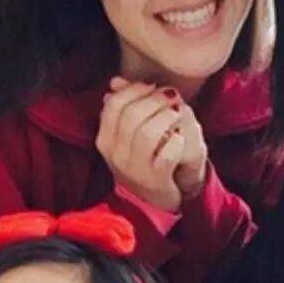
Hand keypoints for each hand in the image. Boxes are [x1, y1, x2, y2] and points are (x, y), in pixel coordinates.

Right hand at [108, 77, 207, 200]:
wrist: (151, 200)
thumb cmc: (140, 161)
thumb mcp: (125, 136)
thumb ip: (122, 107)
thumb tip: (116, 82)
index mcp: (105, 140)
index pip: (114, 104)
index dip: (135, 90)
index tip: (152, 87)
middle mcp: (115, 155)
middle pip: (132, 115)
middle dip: (155, 100)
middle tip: (171, 97)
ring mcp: (135, 169)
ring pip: (148, 133)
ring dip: (167, 118)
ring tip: (177, 114)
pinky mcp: (155, 180)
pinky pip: (167, 154)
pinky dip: (177, 142)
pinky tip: (179, 138)